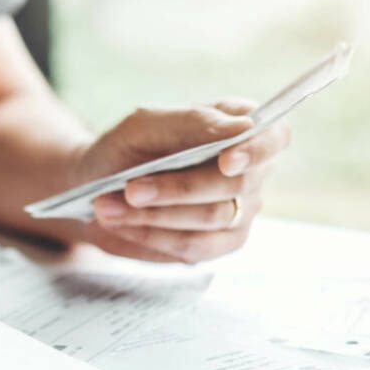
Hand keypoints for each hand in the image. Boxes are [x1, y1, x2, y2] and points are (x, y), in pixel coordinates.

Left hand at [73, 101, 290, 262]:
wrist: (96, 186)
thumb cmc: (127, 148)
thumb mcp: (146, 124)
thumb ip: (191, 122)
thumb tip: (241, 127)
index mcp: (239, 128)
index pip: (274, 137)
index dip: (255, 150)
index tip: (225, 161)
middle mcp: (250, 171)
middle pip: (235, 185)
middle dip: (179, 189)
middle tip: (130, 188)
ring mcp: (239, 211)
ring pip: (211, 218)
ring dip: (156, 215)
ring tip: (108, 207)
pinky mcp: (218, 244)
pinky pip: (195, 247)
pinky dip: (153, 236)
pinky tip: (121, 224)